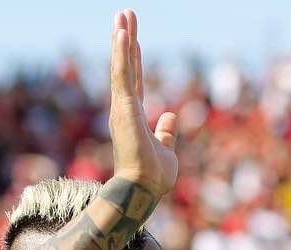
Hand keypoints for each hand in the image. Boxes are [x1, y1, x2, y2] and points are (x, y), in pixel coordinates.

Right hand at [107, 10, 177, 196]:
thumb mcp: (166, 149)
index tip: (132, 36)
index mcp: (133, 116)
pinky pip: (122, 75)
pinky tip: (121, 33)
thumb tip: (169, 115)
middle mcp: (124, 108)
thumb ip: (166, 131)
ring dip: (121, 39)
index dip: (132, 57)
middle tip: (124, 14)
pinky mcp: (123, 108)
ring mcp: (122, 107)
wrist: (143, 190)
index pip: (133, 79)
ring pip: (121, 66)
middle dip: (125, 39)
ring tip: (122, 14)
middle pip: (125, 66)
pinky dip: (121, 54)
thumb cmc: (153, 177)